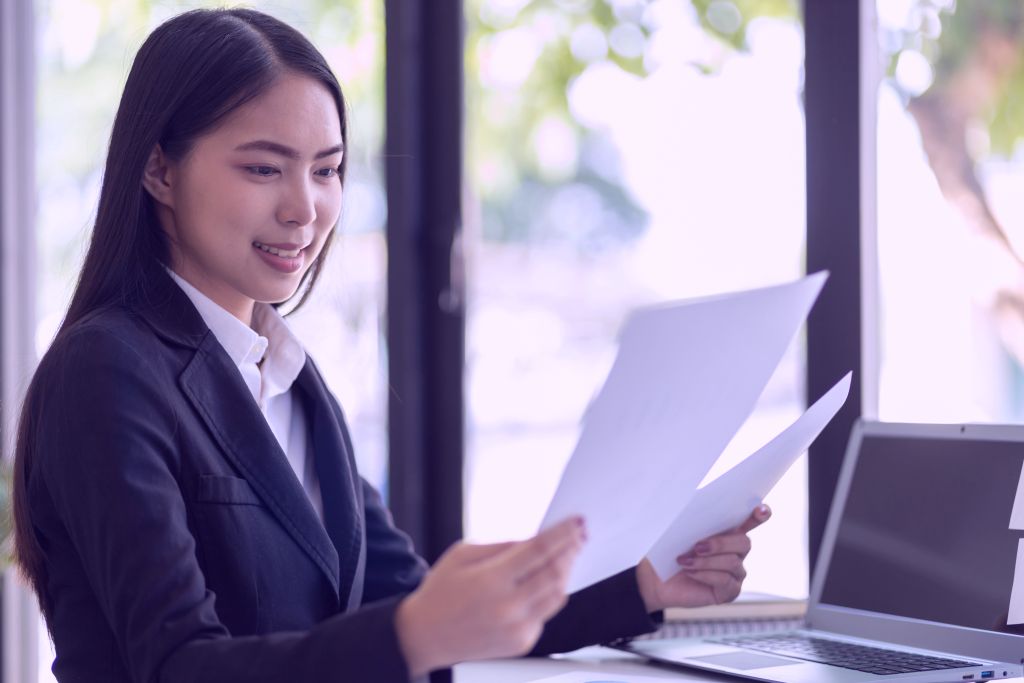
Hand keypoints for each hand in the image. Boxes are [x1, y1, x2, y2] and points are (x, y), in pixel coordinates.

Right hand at [395, 517, 586, 676]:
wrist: (425, 635)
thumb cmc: (440, 592)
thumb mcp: (463, 553)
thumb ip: (503, 545)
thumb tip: (536, 538)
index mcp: (492, 580)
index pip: (539, 550)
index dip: (563, 533)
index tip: (577, 522)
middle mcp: (508, 607)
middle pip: (556, 572)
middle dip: (571, 550)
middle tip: (578, 536)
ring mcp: (517, 628)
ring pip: (559, 595)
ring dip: (566, 572)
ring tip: (567, 555)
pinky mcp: (522, 643)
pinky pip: (547, 614)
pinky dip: (551, 594)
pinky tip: (545, 581)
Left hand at [636, 504, 770, 612]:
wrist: (657, 579)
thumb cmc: (669, 550)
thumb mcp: (679, 532)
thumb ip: (695, 521)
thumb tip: (701, 509)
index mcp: (728, 532)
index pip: (750, 521)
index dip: (760, 515)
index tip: (763, 510)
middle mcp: (737, 552)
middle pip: (744, 542)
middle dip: (721, 543)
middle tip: (697, 546)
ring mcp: (736, 573)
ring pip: (733, 563)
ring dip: (706, 561)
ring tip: (684, 561)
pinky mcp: (729, 592)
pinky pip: (725, 581)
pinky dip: (704, 575)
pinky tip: (690, 573)